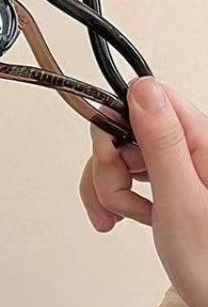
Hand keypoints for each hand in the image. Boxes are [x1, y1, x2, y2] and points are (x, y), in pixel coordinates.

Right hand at [80, 77, 207, 306]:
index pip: (146, 100)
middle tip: (120, 202)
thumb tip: (142, 87)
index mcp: (202, 141)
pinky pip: (129, 176)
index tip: (111, 160)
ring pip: (122, 155)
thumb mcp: (180, 199)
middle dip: (109, 167)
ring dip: (110, 186)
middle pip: (126, 130)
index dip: (116, 125)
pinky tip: (126, 217)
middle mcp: (193, 147)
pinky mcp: (170, 182)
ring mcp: (181, 165)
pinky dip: (118, 196)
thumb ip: (160, 140)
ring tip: (123, 218)